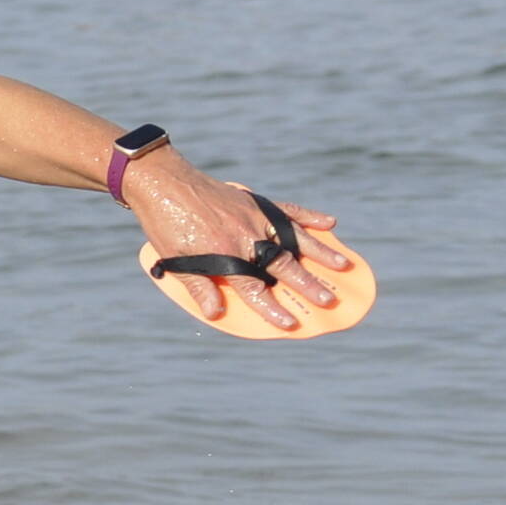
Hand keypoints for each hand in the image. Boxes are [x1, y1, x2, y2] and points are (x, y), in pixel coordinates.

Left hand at [122, 154, 355, 331]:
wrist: (163, 181)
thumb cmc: (165, 223)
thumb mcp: (173, 258)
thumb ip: (198, 286)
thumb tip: (217, 313)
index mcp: (224, 253)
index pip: (253, 288)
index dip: (270, 307)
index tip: (290, 322)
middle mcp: (244, 235)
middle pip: (282, 264)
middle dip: (307, 284)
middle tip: (329, 300)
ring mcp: (253, 216)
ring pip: (294, 237)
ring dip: (320, 252)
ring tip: (342, 266)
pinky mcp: (255, 201)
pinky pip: (288, 210)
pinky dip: (310, 216)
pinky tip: (330, 223)